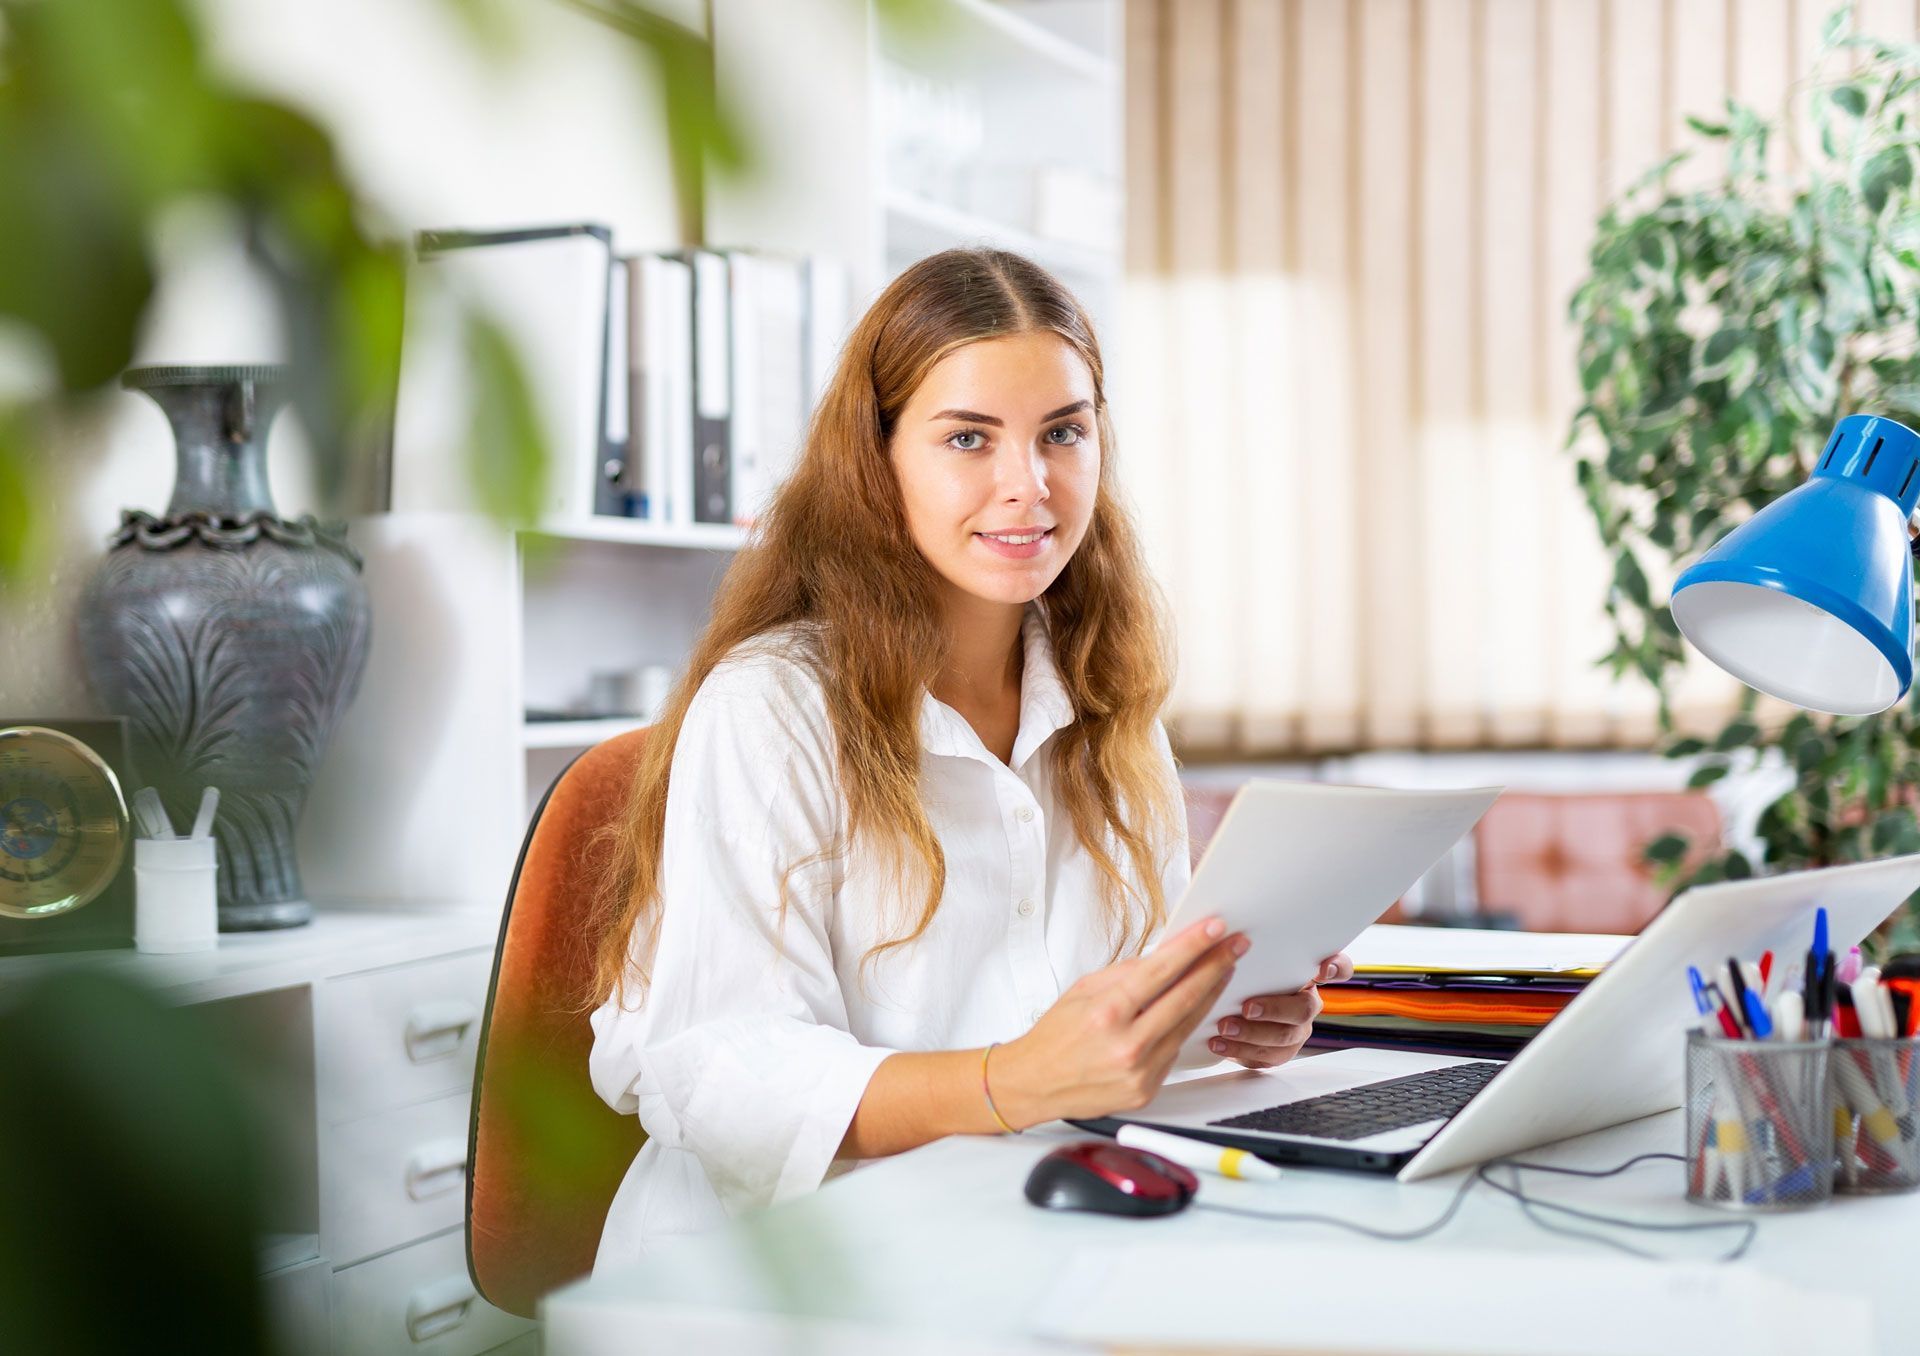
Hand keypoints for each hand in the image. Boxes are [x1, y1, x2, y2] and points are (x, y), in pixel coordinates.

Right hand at [988, 916, 1249, 1127]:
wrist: (1034, 1084)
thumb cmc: (1054, 1036)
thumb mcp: (1083, 990)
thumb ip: (1126, 974)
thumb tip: (1165, 957)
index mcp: (1107, 1013)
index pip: (1161, 972)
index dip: (1193, 947)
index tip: (1215, 929)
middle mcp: (1127, 1044)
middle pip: (1185, 998)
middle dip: (1215, 966)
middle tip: (1235, 945)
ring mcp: (1140, 1071)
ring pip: (1188, 1025)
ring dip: (1209, 995)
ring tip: (1223, 971)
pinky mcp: (1147, 1089)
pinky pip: (1174, 1050)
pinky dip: (1184, 1027)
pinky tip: (1192, 1008)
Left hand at [1207, 951, 1353, 1069]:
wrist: (1229, 1007)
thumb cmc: (1246, 975)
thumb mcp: (1252, 956)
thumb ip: (1259, 945)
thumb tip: (1250, 935)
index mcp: (1309, 977)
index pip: (1339, 967)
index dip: (1336, 967)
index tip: (1321, 968)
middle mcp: (1307, 1005)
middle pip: (1303, 1010)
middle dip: (1274, 1010)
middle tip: (1247, 1007)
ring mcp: (1295, 1032)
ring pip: (1283, 1039)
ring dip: (1251, 1034)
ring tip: (1224, 1027)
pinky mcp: (1277, 1053)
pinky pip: (1264, 1057)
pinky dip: (1238, 1051)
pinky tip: (1217, 1042)